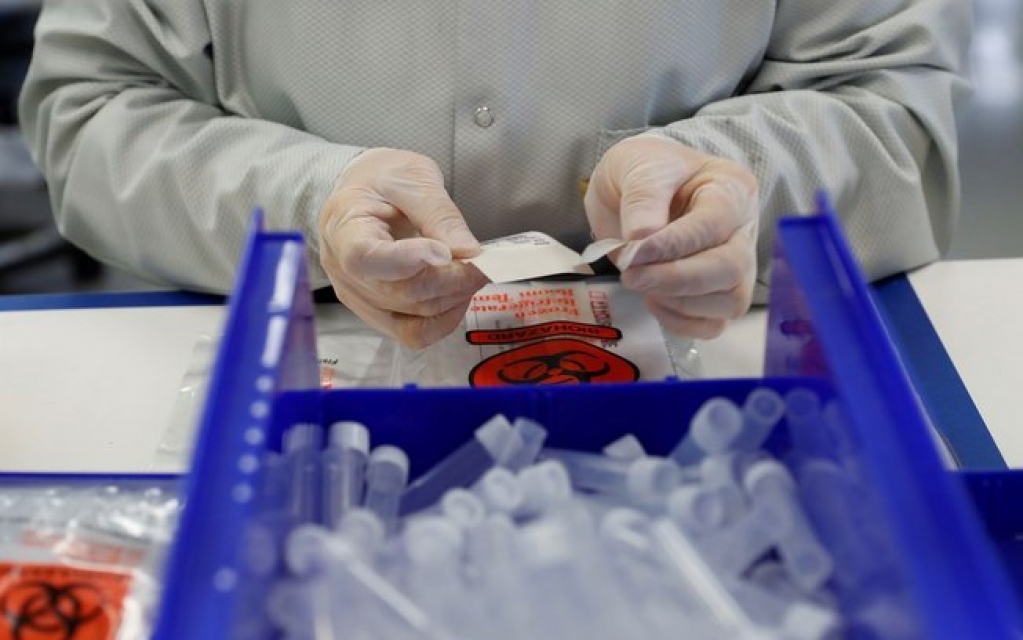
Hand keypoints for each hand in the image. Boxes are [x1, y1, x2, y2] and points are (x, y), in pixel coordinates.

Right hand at [318, 148, 488, 347]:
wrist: (365, 192)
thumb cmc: (383, 179)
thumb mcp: (413, 177)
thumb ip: (440, 214)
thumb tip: (469, 252)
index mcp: (343, 228)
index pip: (365, 257)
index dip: (408, 260)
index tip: (444, 251)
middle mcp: (344, 271)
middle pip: (400, 293)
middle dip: (450, 280)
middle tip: (481, 262)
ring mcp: (360, 298)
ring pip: (412, 318)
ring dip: (453, 299)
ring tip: (471, 272)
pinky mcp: (377, 314)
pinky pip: (412, 333)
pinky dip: (443, 320)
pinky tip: (456, 295)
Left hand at [585, 135, 757, 338]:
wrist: (635, 187)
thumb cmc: (645, 170)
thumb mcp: (638, 166)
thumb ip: (642, 198)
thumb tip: (642, 239)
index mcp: (731, 188)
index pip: (713, 225)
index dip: (673, 245)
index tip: (634, 253)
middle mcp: (743, 229)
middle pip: (731, 268)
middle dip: (677, 279)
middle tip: (632, 275)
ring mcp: (736, 266)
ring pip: (730, 302)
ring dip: (679, 302)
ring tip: (641, 282)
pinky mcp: (717, 296)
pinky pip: (712, 324)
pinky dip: (680, 321)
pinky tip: (653, 300)